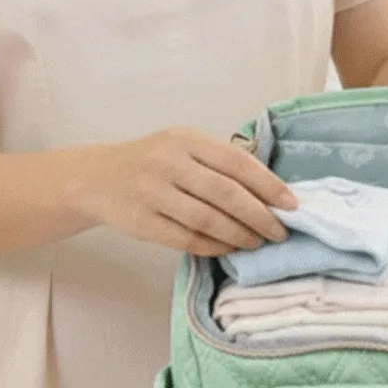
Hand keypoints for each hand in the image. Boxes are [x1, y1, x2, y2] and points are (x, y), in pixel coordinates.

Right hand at [92, 130, 297, 250]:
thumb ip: (217, 160)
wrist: (97, 178)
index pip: (236, 162)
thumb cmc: (151, 161)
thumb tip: (268, 187)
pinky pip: (186, 239)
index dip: (267, 184)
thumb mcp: (181, 146)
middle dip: (259, 215)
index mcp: (185, 139)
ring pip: (207, 219)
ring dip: (239, 234)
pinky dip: (213, 246)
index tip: (291, 204)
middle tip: (280, 231)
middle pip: (225, 193)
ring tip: (257, 242)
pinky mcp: (142, 222)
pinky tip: (228, 249)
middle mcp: (168, 162)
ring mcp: (152, 192)